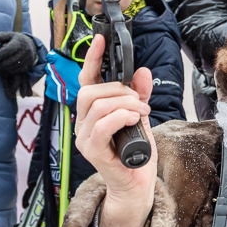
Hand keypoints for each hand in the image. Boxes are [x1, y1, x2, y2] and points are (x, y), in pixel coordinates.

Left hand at [0, 32, 37, 74]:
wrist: (31, 45)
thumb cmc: (16, 40)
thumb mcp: (9, 35)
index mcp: (19, 42)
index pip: (9, 50)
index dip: (0, 54)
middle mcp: (25, 51)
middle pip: (10, 60)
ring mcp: (27, 59)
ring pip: (12, 67)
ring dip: (2, 68)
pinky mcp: (28, 66)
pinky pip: (16, 71)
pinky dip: (8, 70)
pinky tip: (2, 68)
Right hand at [76, 35, 156, 226]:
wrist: (137, 186)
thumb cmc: (135, 154)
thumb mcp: (141, 118)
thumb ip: (140, 95)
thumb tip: (142, 72)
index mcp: (92, 112)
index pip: (86, 80)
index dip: (92, 59)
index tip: (100, 40)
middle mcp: (83, 123)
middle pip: (90, 91)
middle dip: (120, 90)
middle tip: (141, 102)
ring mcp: (84, 138)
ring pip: (97, 106)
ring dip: (126, 104)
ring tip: (142, 113)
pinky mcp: (91, 151)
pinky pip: (102, 126)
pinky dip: (121, 117)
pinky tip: (134, 120)